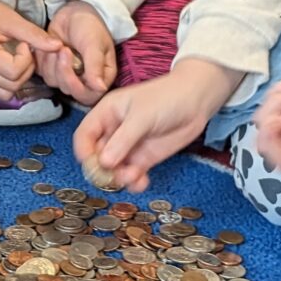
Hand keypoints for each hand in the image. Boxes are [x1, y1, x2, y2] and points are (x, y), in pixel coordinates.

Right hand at [0, 0, 65, 100]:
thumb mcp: (12, 19)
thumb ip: (34, 35)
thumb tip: (58, 47)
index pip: (13, 71)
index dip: (26, 59)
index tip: (24, 43)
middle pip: (12, 85)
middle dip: (26, 69)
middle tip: (25, 51)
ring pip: (7, 93)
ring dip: (19, 79)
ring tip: (18, 59)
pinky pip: (0, 93)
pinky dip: (10, 84)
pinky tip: (12, 67)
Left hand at [40, 2, 116, 105]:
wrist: (74, 11)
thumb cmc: (90, 25)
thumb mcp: (94, 43)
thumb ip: (95, 65)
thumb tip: (100, 88)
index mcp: (101, 77)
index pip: (88, 95)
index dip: (75, 85)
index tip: (68, 62)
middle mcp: (84, 80)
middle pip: (69, 90)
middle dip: (62, 69)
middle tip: (63, 48)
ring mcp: (67, 75)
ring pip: (53, 82)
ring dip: (51, 63)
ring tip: (58, 44)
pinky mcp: (52, 68)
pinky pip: (42, 72)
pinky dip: (42, 59)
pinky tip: (48, 46)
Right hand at [75, 59, 236, 190]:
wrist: (196, 101)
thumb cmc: (166, 98)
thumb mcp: (141, 116)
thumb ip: (123, 140)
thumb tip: (104, 163)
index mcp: (106, 114)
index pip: (84, 136)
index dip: (84, 152)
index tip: (93, 166)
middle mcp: (114, 132)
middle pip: (96, 156)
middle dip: (103, 170)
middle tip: (114, 177)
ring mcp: (129, 146)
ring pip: (113, 169)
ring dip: (119, 178)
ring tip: (134, 177)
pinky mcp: (144, 158)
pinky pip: (131, 175)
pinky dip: (133, 182)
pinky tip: (142, 182)